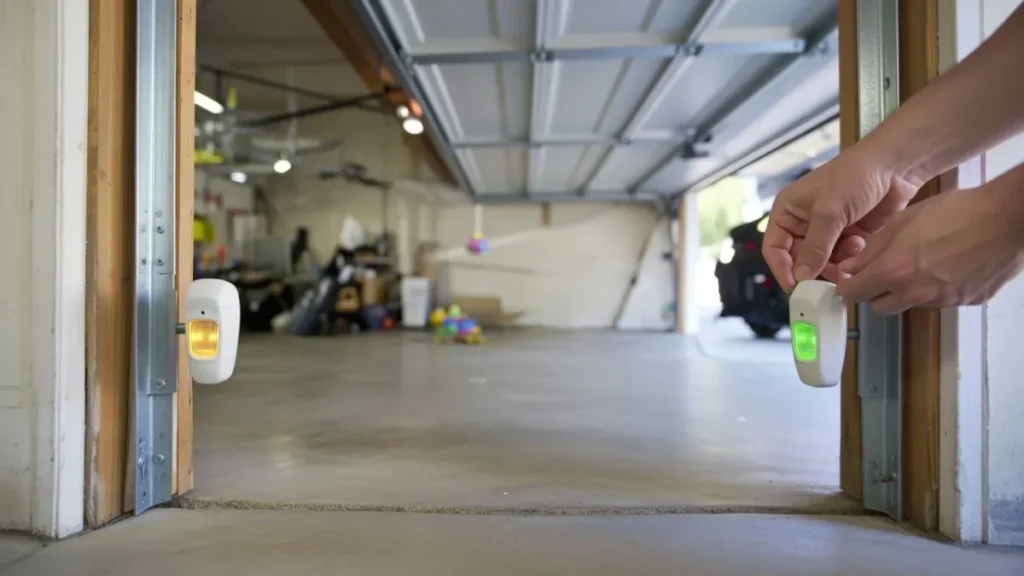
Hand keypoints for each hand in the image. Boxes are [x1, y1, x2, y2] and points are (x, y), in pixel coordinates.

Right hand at [762, 147, 921, 291]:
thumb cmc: (854, 177)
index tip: (796, 288)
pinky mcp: (849, 235)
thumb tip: (801, 278)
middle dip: (813, 270)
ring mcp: (827, 230)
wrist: (895, 165)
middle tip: (827, 283)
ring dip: (835, 265)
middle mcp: (804, 222)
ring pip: (822, 262)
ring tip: (849, 257)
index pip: (774, 248)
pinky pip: (842, 258)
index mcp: (788, 211)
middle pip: (799, 259)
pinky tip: (860, 244)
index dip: (782, 269)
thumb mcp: (829, 212)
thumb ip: (814, 248)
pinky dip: (850, 258)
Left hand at [836, 183, 1023, 314]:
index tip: (848, 280)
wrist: (1007, 218)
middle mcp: (916, 294)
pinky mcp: (967, 302)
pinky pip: (942, 300)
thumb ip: (872, 249)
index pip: (854, 294)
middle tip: (882, 272)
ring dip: (908, 289)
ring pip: (911, 303)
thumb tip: (849, 268)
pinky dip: (939, 288)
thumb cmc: (957, 211)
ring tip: (924, 260)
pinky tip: (950, 264)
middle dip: (875, 292)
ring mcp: (943, 301)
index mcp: (894, 272)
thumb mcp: (904, 221)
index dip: (848, 287)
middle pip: (880, 307)